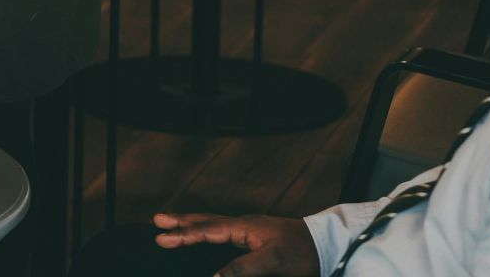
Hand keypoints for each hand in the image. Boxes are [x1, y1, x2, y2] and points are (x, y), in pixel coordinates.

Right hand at [151, 213, 321, 276]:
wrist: (332, 245)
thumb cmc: (304, 253)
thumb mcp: (273, 264)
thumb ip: (241, 269)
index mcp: (244, 228)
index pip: (206, 231)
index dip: (183, 235)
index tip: (160, 238)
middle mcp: (245, 224)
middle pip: (207, 221)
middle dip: (181, 222)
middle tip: (157, 220)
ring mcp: (253, 229)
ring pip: (216, 223)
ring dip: (194, 223)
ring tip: (176, 222)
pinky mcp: (261, 236)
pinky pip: (227, 230)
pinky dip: (210, 229)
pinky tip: (211, 234)